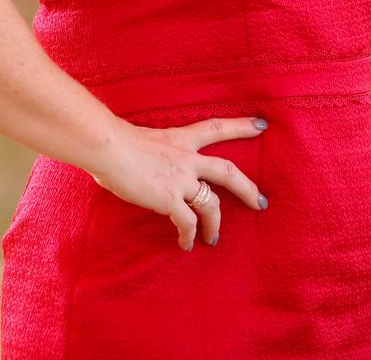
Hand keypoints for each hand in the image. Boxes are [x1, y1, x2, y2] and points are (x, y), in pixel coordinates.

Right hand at [86, 116, 268, 250]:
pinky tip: (186, 244)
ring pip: (211, 204)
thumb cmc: (114, 140)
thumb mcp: (140, 139)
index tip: (262, 125)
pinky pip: (187, 222)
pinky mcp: (170, 199)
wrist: (109, 147)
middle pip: (227, 171)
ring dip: (215, 224)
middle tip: (261, 202)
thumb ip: (150, 152)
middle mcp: (186, 158)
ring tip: (214, 238)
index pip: (216, 128)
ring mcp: (181, 179)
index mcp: (180, 139)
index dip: (240, 126)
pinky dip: (189, 236)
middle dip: (247, 188)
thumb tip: (140, 163)